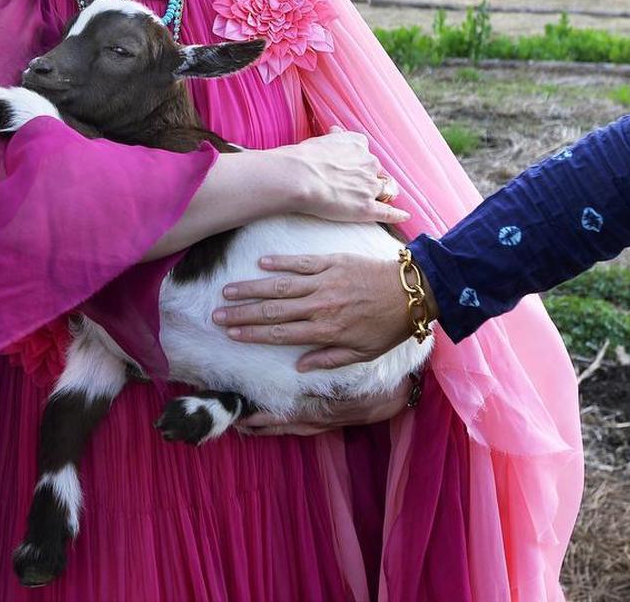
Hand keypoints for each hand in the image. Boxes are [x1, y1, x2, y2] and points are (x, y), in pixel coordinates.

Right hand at [213, 251, 437, 368]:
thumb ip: (329, 359)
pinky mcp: (331, 262)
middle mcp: (320, 306)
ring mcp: (324, 282)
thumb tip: (300, 367)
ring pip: (280, 286)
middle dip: (242, 314)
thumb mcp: (363, 353)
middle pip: (273, 311)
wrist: (412, 292)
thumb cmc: (388, 326)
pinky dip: (280, 263)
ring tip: (228, 291)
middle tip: (217, 315)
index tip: (232, 335)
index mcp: (326, 331)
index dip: (254, 334)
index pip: (281, 333)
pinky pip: (300, 262)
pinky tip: (260, 264)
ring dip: (252, 288)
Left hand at [236, 376, 412, 435]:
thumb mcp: (350, 379)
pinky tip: (268, 422)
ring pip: (288, 429)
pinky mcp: (326, 423)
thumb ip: (326, 373)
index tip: (240, 416)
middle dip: (257, 426)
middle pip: (280, 427)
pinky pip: (297, 427)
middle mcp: (316, 421)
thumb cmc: (373, 383)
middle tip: (232, 422)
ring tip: (242, 424)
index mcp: (319, 410)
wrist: (397, 396)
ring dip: (266, 428)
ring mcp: (321, 424)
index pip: (284, 418)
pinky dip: (281, 426)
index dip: (261, 419)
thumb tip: (301, 368)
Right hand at [278, 127, 409, 225]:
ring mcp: (369, 186)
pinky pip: (388, 212)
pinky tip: (403, 216)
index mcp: (358, 145)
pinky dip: (397, 215)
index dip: (361, 163)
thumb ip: (333, 137)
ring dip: (383, 194)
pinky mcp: (367, 208)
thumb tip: (336, 129)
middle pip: (377, 172)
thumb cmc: (304, 158)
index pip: (366, 154)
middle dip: (371, 179)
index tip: (353, 168)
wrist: (299, 176)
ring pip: (386, 190)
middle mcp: (369, 163)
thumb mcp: (320, 140)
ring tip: (380, 200)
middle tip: (356, 187)